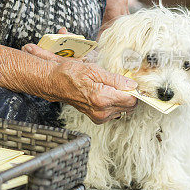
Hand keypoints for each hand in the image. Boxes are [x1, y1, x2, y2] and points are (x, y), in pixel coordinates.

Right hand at [22, 31, 136, 123]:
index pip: (131, 100)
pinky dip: (114, 104)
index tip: (131, 83)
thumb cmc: (71, 74)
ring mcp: (99, 116)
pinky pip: (114, 113)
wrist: (55, 83)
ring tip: (110, 89)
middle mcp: (101, 111)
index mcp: (102, 98)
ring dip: (121, 100)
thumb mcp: (95, 70)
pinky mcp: (97, 118)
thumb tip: (132, 85)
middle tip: (120, 84)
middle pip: (129, 107)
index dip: (134, 90)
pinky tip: (105, 95)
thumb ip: (116, 80)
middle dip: (128, 95)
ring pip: (123, 110)